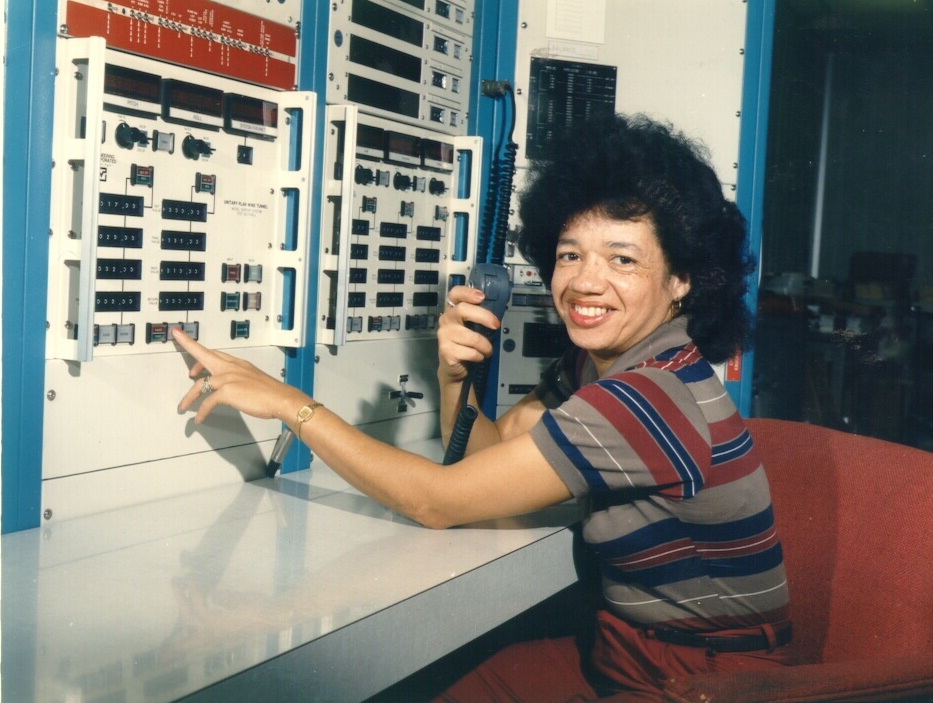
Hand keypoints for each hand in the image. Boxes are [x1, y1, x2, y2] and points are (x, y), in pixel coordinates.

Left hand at [174, 328, 310, 424]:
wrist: (281, 398)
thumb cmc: (271, 393)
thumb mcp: (253, 380)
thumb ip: (239, 380)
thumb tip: (231, 389)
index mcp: (237, 364)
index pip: (215, 351)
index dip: (199, 344)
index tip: (187, 336)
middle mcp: (231, 368)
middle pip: (204, 355)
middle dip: (188, 346)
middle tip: (176, 337)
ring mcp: (228, 378)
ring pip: (201, 384)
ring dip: (189, 397)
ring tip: (183, 406)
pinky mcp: (227, 392)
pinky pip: (208, 402)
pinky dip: (202, 411)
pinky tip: (200, 418)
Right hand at [436, 285, 500, 383]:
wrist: (453, 366)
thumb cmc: (465, 343)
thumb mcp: (471, 327)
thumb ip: (478, 317)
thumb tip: (497, 314)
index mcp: (452, 310)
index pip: (455, 294)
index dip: (468, 292)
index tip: (482, 297)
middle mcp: (445, 319)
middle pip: (462, 309)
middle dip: (484, 316)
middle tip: (496, 325)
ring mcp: (444, 335)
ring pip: (472, 337)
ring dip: (486, 345)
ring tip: (487, 350)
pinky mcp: (446, 351)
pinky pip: (471, 352)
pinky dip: (480, 356)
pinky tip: (478, 357)